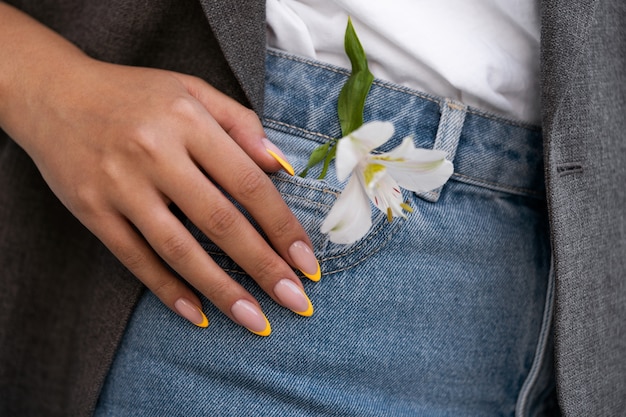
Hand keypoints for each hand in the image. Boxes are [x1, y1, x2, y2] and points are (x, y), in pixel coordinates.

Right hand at [0, 4, 318, 334]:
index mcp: (188, 120)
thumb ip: (241, 123)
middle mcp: (156, 154)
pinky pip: (135, 259)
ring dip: (221, 290)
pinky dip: (167, 290)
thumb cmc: (135, 94)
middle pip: (220, 222)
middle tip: (295, 302)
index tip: (308, 263)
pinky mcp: (93, 211)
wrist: (54, 94)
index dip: (282, 227)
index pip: (248, 184)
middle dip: (263, 267)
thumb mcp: (193, 89)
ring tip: (255, 320)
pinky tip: (198, 315)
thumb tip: (281, 167)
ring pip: (179, 249)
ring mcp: (121, 186)